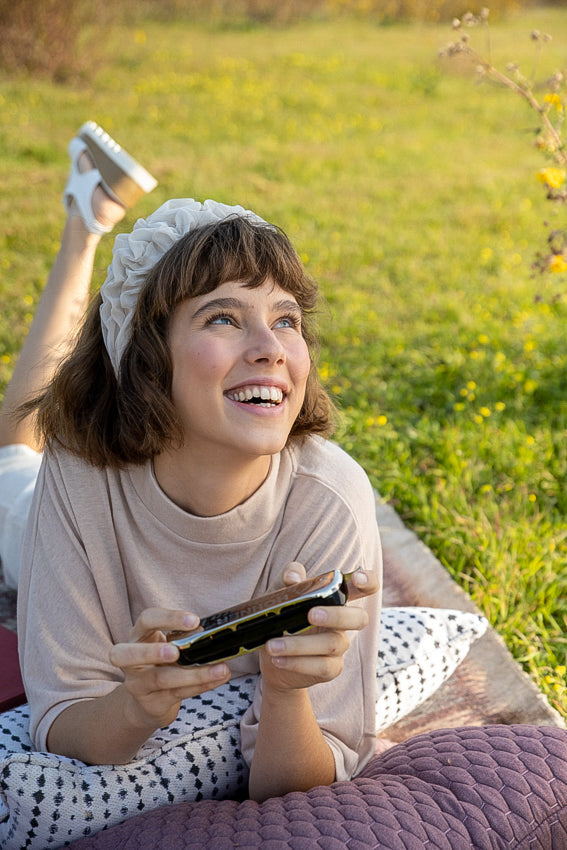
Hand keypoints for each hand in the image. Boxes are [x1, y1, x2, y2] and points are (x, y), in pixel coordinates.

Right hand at [109, 607, 231, 731]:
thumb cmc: (160, 664)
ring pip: (161, 679)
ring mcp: (138, 685)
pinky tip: (218, 679)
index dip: (168, 618)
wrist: (146, 702)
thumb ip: (183, 638)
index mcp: (138, 637)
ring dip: (194, 674)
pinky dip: (201, 686)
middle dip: (151, 652)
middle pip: (128, 654)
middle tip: (175, 652)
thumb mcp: (167, 645)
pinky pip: (177, 693)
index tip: (194, 621)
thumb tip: (206, 633)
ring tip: (220, 669)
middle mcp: (130, 661)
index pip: (146, 620)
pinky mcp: (151, 703)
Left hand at [259, 563, 377, 692]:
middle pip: (359, 618)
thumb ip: (290, 581)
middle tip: (311, 615)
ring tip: (272, 645)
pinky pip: (322, 666)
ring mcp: (339, 645)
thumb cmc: (283, 617)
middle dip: (337, 616)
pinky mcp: (331, 668)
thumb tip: (293, 576)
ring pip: (332, 644)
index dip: (368, 581)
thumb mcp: (282, 595)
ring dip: (300, 645)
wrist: (272, 655)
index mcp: (336, 598)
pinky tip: (278, 659)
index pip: (365, 587)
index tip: (357, 578)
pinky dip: (297, 663)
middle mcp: (343, 621)